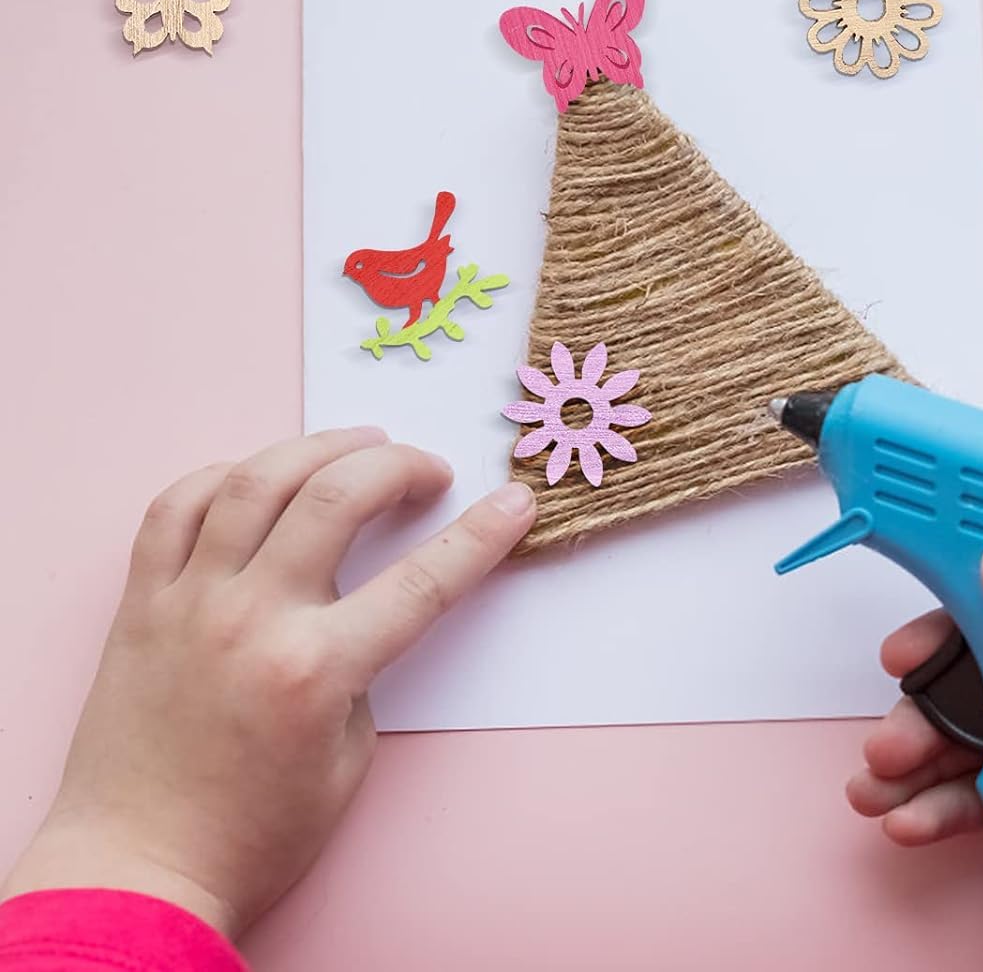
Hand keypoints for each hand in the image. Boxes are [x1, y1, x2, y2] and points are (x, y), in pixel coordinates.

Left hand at [1, 427, 535, 939]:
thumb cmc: (254, 834)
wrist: (136, 871)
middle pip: (336, 498)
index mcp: (315, 671)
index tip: (515, 501)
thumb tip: (365, 600)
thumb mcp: (350, 758)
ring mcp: (188, 604)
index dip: (481, 535)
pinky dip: (223, 474)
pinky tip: (260, 474)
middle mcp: (251, 620)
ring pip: (254, 481)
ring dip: (319, 447)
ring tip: (359, 443)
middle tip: (429, 470)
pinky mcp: (140, 604)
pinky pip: (174, 507)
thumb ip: (364, 669)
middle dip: (400, 467)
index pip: (423, 581)